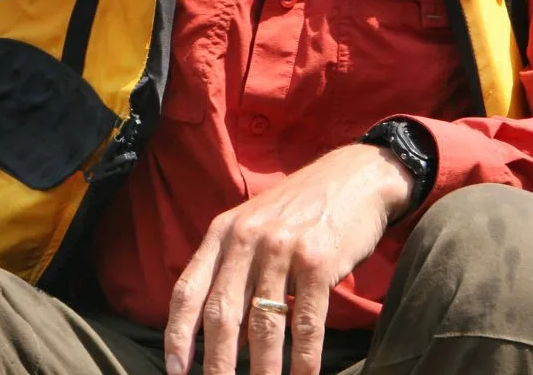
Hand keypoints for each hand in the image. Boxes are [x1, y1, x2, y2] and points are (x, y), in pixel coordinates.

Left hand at [163, 143, 415, 374]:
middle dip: (216, 364)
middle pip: (221, 314)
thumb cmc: (301, 210)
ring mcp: (282, 249)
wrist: (356, 177)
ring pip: (263, 325)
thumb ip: (231, 267)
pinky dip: (303, 359)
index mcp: (222, 233)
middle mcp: (246, 239)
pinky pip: (306, 322)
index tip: (176, 371)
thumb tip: (217, 333)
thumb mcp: (254, 224)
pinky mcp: (318, 260)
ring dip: (262, 370)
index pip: (187, 290)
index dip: (177, 335)